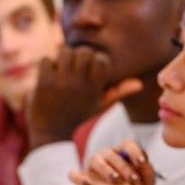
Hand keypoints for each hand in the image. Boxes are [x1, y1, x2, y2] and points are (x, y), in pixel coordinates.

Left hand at [26, 46, 143, 147]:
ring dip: (62, 57)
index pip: (102, 60)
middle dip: (79, 54)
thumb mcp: (100, 105)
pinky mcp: (44, 84)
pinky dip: (46, 65)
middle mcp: (79, 85)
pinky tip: (49, 74)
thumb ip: (119, 92)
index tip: (91, 67)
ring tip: (62, 67)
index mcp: (94, 89)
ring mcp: (61, 84)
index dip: (97, 58)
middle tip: (75, 65)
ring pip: (65, 51)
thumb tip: (140, 84)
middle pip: (83, 51)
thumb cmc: (78, 115)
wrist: (51, 133)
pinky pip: (46, 60)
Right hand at [84, 140, 157, 184]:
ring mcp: (92, 168)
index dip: (133, 151)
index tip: (141, 162)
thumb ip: (148, 173)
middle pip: (111, 153)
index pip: (127, 144)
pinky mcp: (81, 180)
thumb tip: (144, 164)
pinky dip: (80, 179)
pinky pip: (74, 175)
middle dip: (123, 167)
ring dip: (106, 170)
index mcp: (122, 155)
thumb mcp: (146, 184)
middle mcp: (106, 158)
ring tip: (116, 182)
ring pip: (94, 160)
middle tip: (133, 181)